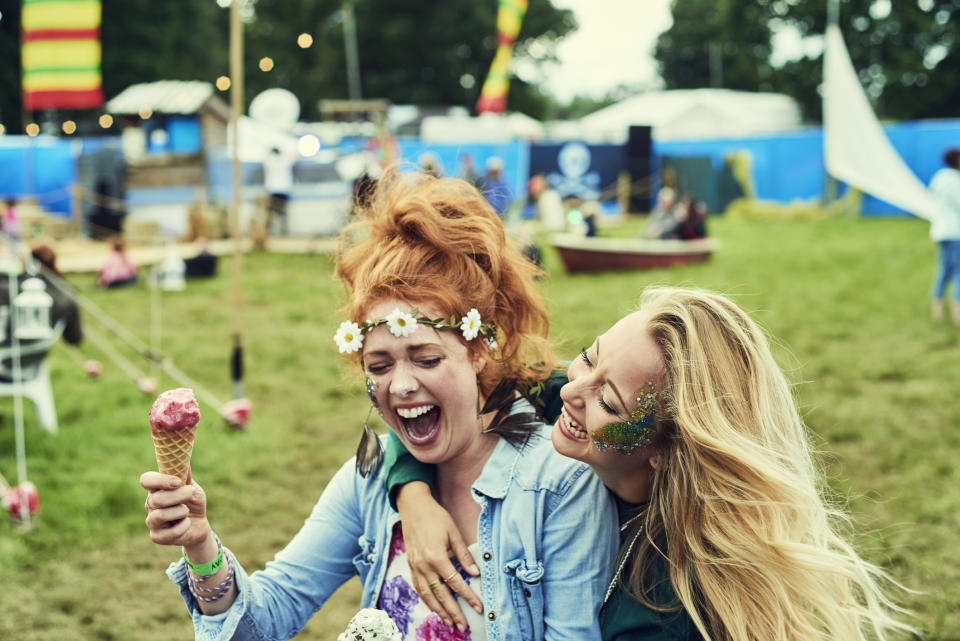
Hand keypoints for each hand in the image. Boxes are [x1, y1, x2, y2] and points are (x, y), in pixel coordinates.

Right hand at [140, 470, 210, 549]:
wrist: (199, 524)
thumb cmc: (193, 503)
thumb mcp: (193, 488)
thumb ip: (186, 477)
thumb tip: (184, 463)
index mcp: (156, 489)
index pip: (146, 480)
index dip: (160, 480)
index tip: (178, 482)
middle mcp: (150, 504)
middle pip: (156, 499)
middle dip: (179, 496)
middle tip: (190, 495)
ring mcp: (151, 521)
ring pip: (160, 515)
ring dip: (180, 512)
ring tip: (186, 512)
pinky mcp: (156, 536)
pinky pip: (169, 532)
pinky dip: (183, 526)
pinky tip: (186, 524)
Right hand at [396, 482, 481, 631]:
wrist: (413, 507)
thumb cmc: (436, 517)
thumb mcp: (454, 532)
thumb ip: (463, 555)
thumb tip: (475, 573)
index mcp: (436, 556)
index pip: (455, 582)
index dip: (467, 596)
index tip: (478, 607)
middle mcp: (423, 565)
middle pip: (440, 594)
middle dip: (453, 612)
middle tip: (463, 626)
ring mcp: (414, 566)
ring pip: (427, 595)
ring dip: (439, 611)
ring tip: (449, 623)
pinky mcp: (410, 565)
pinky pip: (418, 588)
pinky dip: (426, 600)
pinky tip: (434, 608)